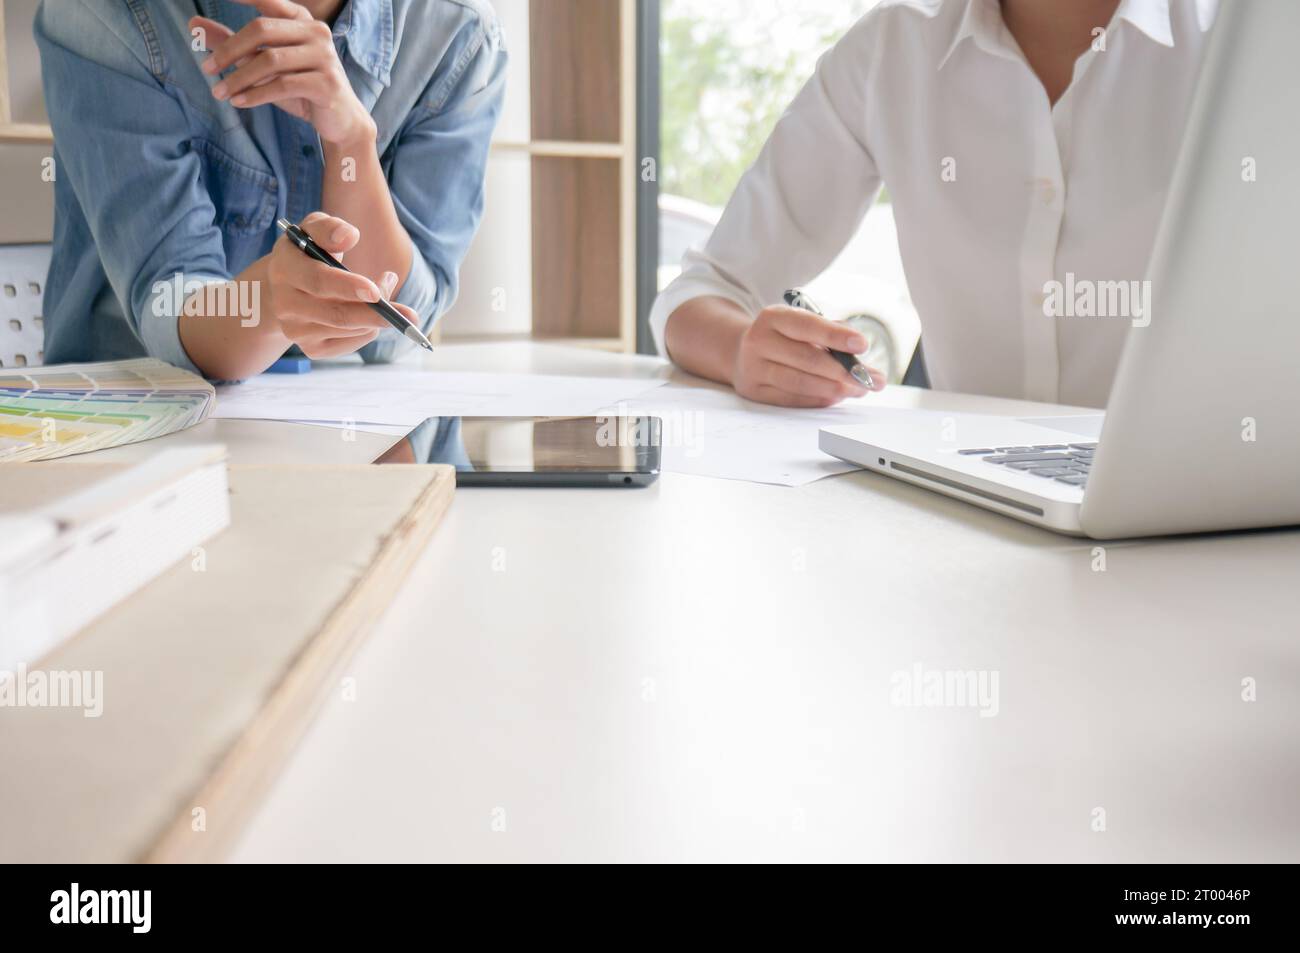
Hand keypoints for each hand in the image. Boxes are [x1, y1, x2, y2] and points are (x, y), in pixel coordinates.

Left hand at [191, 0, 374, 145]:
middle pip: (262, 29)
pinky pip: (283, 85)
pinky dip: (256, 94)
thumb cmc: (300, 87)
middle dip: (229, 50)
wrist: (340, 120)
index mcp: (302, 21)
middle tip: (206, 69)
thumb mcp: (263, 65)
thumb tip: (193, 24)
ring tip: (218, 92)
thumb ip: (233, 43)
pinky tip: (239, 102)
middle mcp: (317, 33)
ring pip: (270, 60)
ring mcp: (325, 57)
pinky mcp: (327, 84)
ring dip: (239, 78)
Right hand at [262, 212, 417, 358]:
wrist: (287, 285)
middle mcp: (285, 304)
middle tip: (409, 314)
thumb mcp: (315, 229)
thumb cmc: (308, 251)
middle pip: (337, 315)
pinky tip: (370, 314)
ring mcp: (295, 330)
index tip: (376, 292)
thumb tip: (349, 236)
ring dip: (377, 316)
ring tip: (384, 291)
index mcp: (284, 269)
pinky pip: (352, 344)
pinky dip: (370, 330)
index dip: (349, 287)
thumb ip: (330, 229)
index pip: (318, 281)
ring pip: (350, 330)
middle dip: (376, 313)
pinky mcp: (311, 349)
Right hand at [732, 306, 885, 407]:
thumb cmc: (782, 338)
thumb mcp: (798, 324)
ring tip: (859, 390)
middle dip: (844, 371)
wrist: (740, 352)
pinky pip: (792, 399)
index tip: (863, 345)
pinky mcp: (755, 391)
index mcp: (772, 317)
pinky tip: (836, 397)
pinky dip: (818, 399)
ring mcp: (753, 369)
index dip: (836, 336)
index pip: (807, 326)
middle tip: (871, 379)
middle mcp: (759, 341)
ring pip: (800, 383)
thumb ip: (827, 332)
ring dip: (835, 389)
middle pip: (807, 359)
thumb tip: (857, 355)